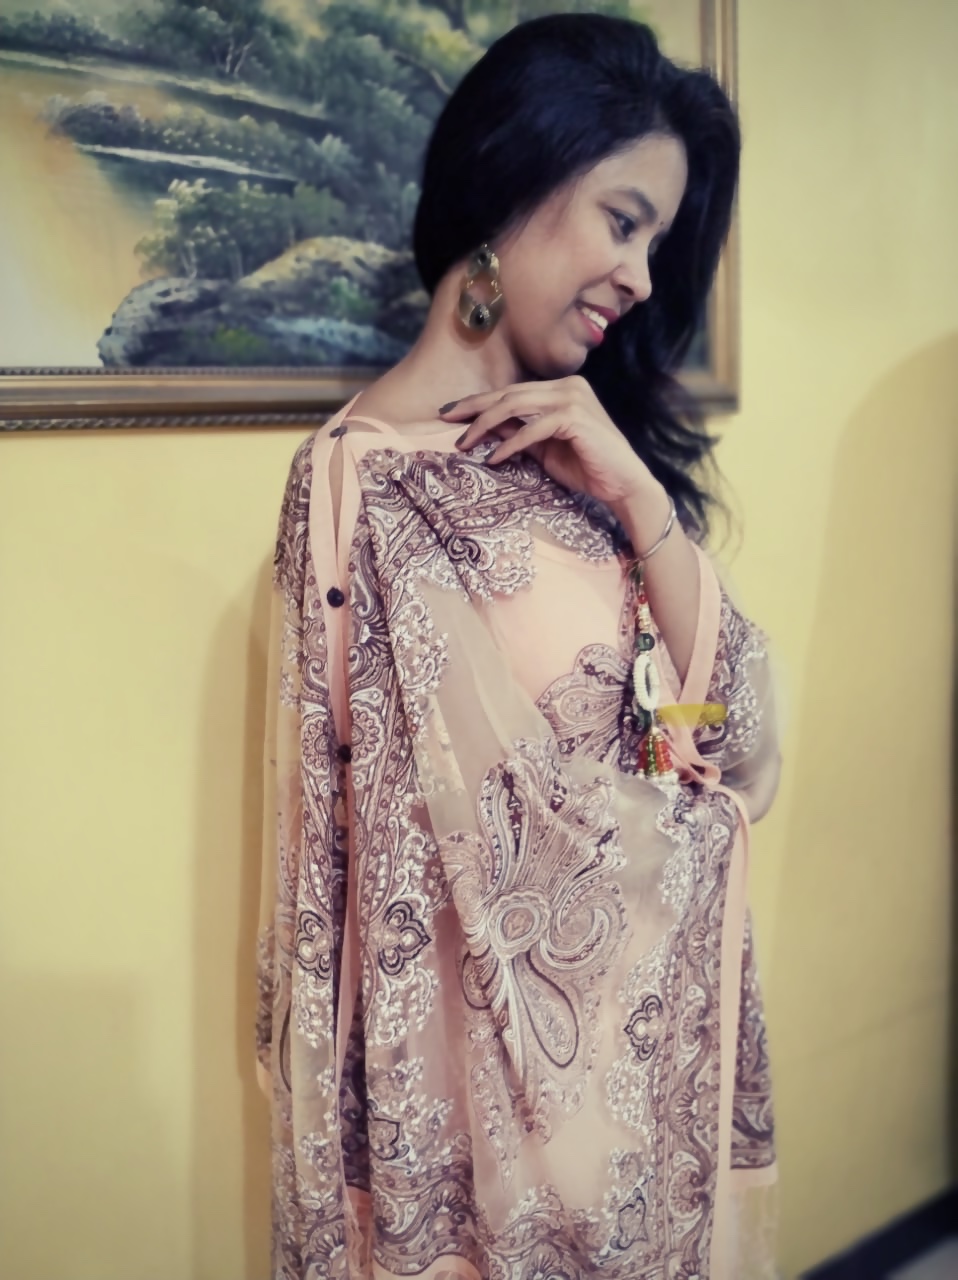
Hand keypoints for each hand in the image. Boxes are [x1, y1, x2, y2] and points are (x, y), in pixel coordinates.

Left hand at [441, 375, 655, 509]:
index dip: (479, 402)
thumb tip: (485, 427)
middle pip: (509, 393)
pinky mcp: (575, 417)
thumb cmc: (586, 467)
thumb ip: (518, 433)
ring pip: (516, 405)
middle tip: (445, 419)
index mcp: (561, 388)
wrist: (623, 484)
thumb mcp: (543, 449)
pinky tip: (493, 458)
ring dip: (485, 425)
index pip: (512, 391)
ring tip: (464, 442)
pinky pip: (532, 428)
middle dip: (473, 407)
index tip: (451, 413)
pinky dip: (510, 443)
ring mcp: (573, 398)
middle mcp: (568, 386)